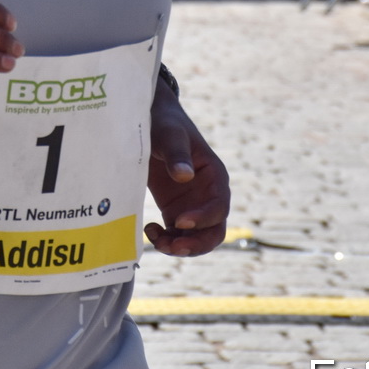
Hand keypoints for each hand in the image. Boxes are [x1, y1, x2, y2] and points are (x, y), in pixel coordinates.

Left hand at [144, 81, 229, 257]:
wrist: (150, 121)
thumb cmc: (164, 123)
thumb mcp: (170, 134)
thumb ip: (177, 153)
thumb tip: (184, 176)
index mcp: (215, 176)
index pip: (219, 206)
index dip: (204, 218)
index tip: (180, 221)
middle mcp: (208, 195)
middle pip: (214, 231)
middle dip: (196, 244)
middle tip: (173, 247)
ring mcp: (192, 206)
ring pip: (197, 239)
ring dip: (181, 247)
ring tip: (158, 242)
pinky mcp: (174, 212)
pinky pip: (177, 236)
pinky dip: (166, 241)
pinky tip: (150, 230)